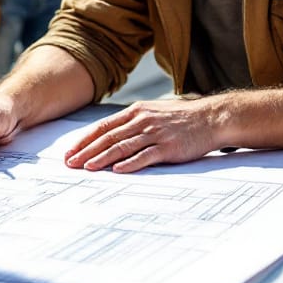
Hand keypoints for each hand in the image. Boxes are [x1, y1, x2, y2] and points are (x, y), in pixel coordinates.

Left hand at [63, 99, 225, 172]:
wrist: (211, 118)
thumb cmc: (181, 117)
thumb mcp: (153, 112)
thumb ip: (133, 122)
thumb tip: (111, 134)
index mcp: (136, 112)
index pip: (103, 127)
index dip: (85, 140)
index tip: (70, 152)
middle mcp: (142, 121)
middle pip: (108, 138)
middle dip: (87, 151)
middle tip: (70, 163)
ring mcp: (154, 134)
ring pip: (122, 147)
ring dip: (102, 158)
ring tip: (87, 167)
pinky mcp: (168, 147)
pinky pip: (145, 156)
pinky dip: (130, 163)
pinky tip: (117, 170)